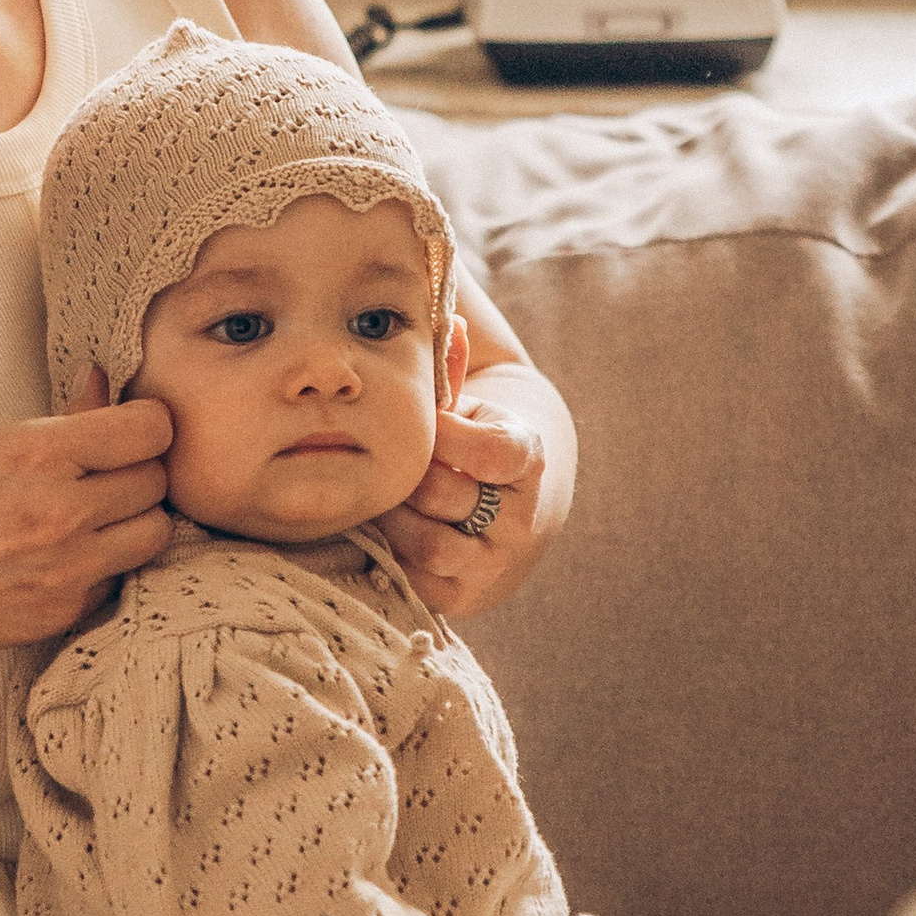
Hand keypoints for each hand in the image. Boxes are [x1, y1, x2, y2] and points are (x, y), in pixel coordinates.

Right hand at [0, 376, 171, 680]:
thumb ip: (54, 423)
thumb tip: (101, 391)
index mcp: (36, 455)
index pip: (149, 429)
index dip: (144, 422)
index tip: (130, 426)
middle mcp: (61, 512)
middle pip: (157, 480)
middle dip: (137, 470)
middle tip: (105, 470)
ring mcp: (67, 568)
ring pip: (153, 532)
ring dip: (133, 519)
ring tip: (95, 513)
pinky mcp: (63, 611)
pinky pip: (117, 576)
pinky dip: (104, 563)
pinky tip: (64, 553)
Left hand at [382, 372, 566, 620]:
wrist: (497, 505)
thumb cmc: (467, 440)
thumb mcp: (468, 406)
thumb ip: (452, 367)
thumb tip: (451, 318)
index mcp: (530, 462)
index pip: (494, 452)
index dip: (447, 436)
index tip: (425, 426)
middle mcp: (524, 519)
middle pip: (445, 495)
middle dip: (408, 475)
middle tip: (385, 461)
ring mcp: (497, 564)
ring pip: (429, 542)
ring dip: (395, 517)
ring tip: (385, 497)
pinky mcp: (464, 597)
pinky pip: (415, 579)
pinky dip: (391, 553)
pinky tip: (386, 529)